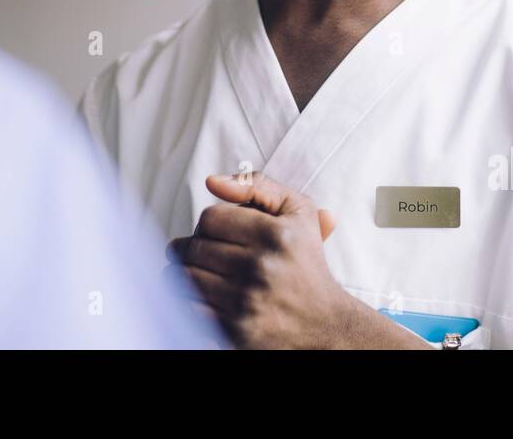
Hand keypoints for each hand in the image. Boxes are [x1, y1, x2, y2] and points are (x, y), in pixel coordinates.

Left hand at [165, 172, 375, 348]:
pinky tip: (205, 295)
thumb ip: (257, 186)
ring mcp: (248, 301)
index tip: (219, 233)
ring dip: (186, 271)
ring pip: (186, 276)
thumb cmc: (306, 263)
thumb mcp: (298, 212)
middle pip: (195, 246)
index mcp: (276, 234)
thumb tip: (212, 181)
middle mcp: (262, 267)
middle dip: (194, 247)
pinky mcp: (236, 330)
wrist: (326, 326)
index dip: (211, 223)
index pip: (211, 218)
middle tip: (204, 252)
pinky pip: (188, 306)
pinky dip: (188, 300)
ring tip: (201, 271)